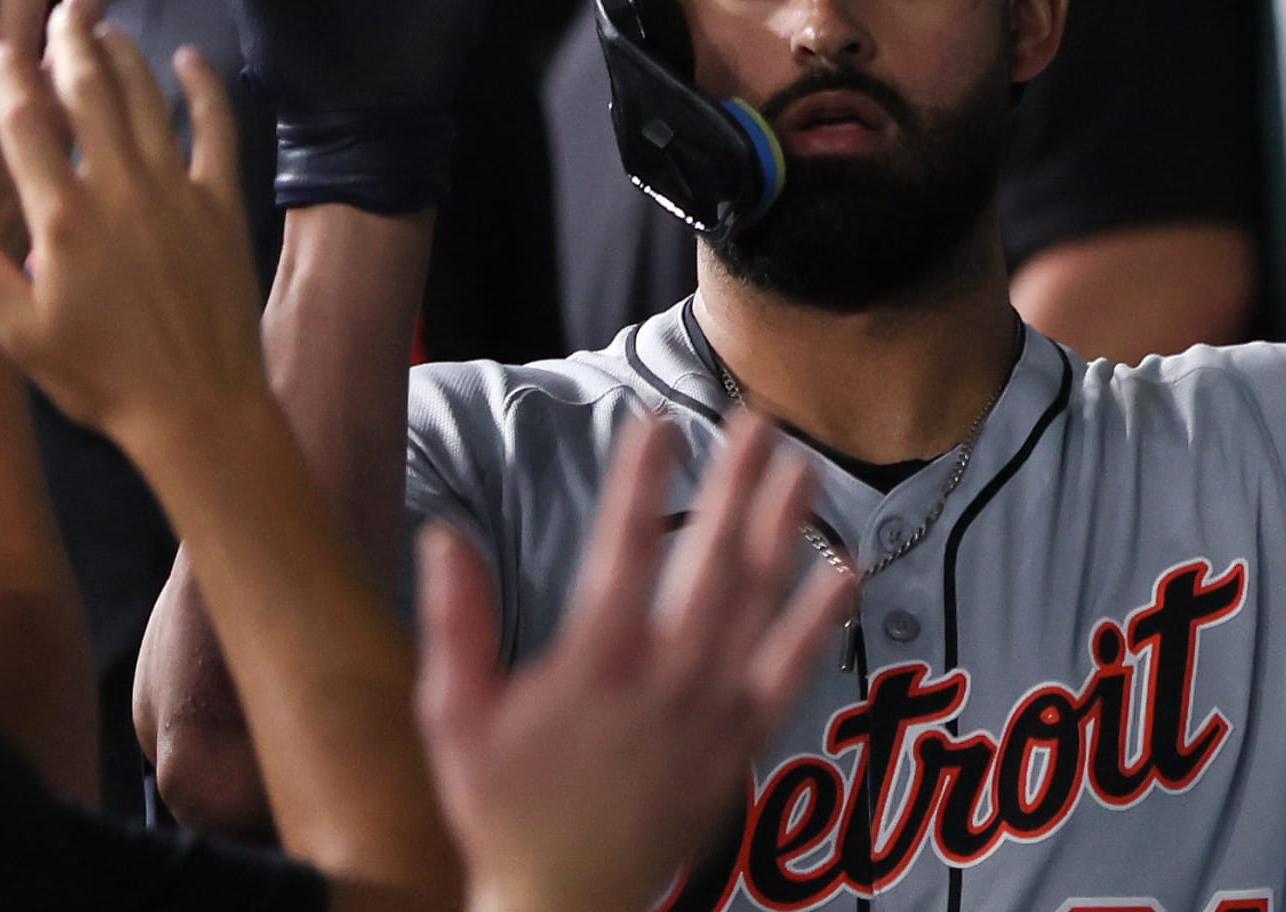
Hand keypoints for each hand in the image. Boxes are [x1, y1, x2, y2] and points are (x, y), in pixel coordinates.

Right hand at [0, 0, 264, 457]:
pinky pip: (216, 128)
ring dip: (125, 56)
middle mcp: (119, 189)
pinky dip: (204, 88)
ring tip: (106, 28)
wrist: (197, 407)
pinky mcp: (221, 202)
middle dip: (69, 43)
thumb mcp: (20, 332)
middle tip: (56, 11)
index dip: (6, 77)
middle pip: (88, 91)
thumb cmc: (101, 378)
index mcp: (62, 217)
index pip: (23, 123)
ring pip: (146, 100)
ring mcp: (176, 190)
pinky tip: (191, 60)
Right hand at [416, 413, 850, 911]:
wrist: (565, 902)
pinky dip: (818, 620)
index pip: (619, 553)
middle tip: (756, 421)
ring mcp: (709, 712)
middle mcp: (662, 682)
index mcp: (592, 666)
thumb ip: (453, 624)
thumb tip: (442, 536)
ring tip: (802, 468)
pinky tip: (843, 569)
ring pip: (757, 606)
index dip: (638, 482)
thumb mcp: (455, 718)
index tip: (655, 422)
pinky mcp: (738, 743)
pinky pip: (790, 672)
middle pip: (708, 566)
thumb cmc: (503, 810)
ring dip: (784, 533)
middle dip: (734, 488)